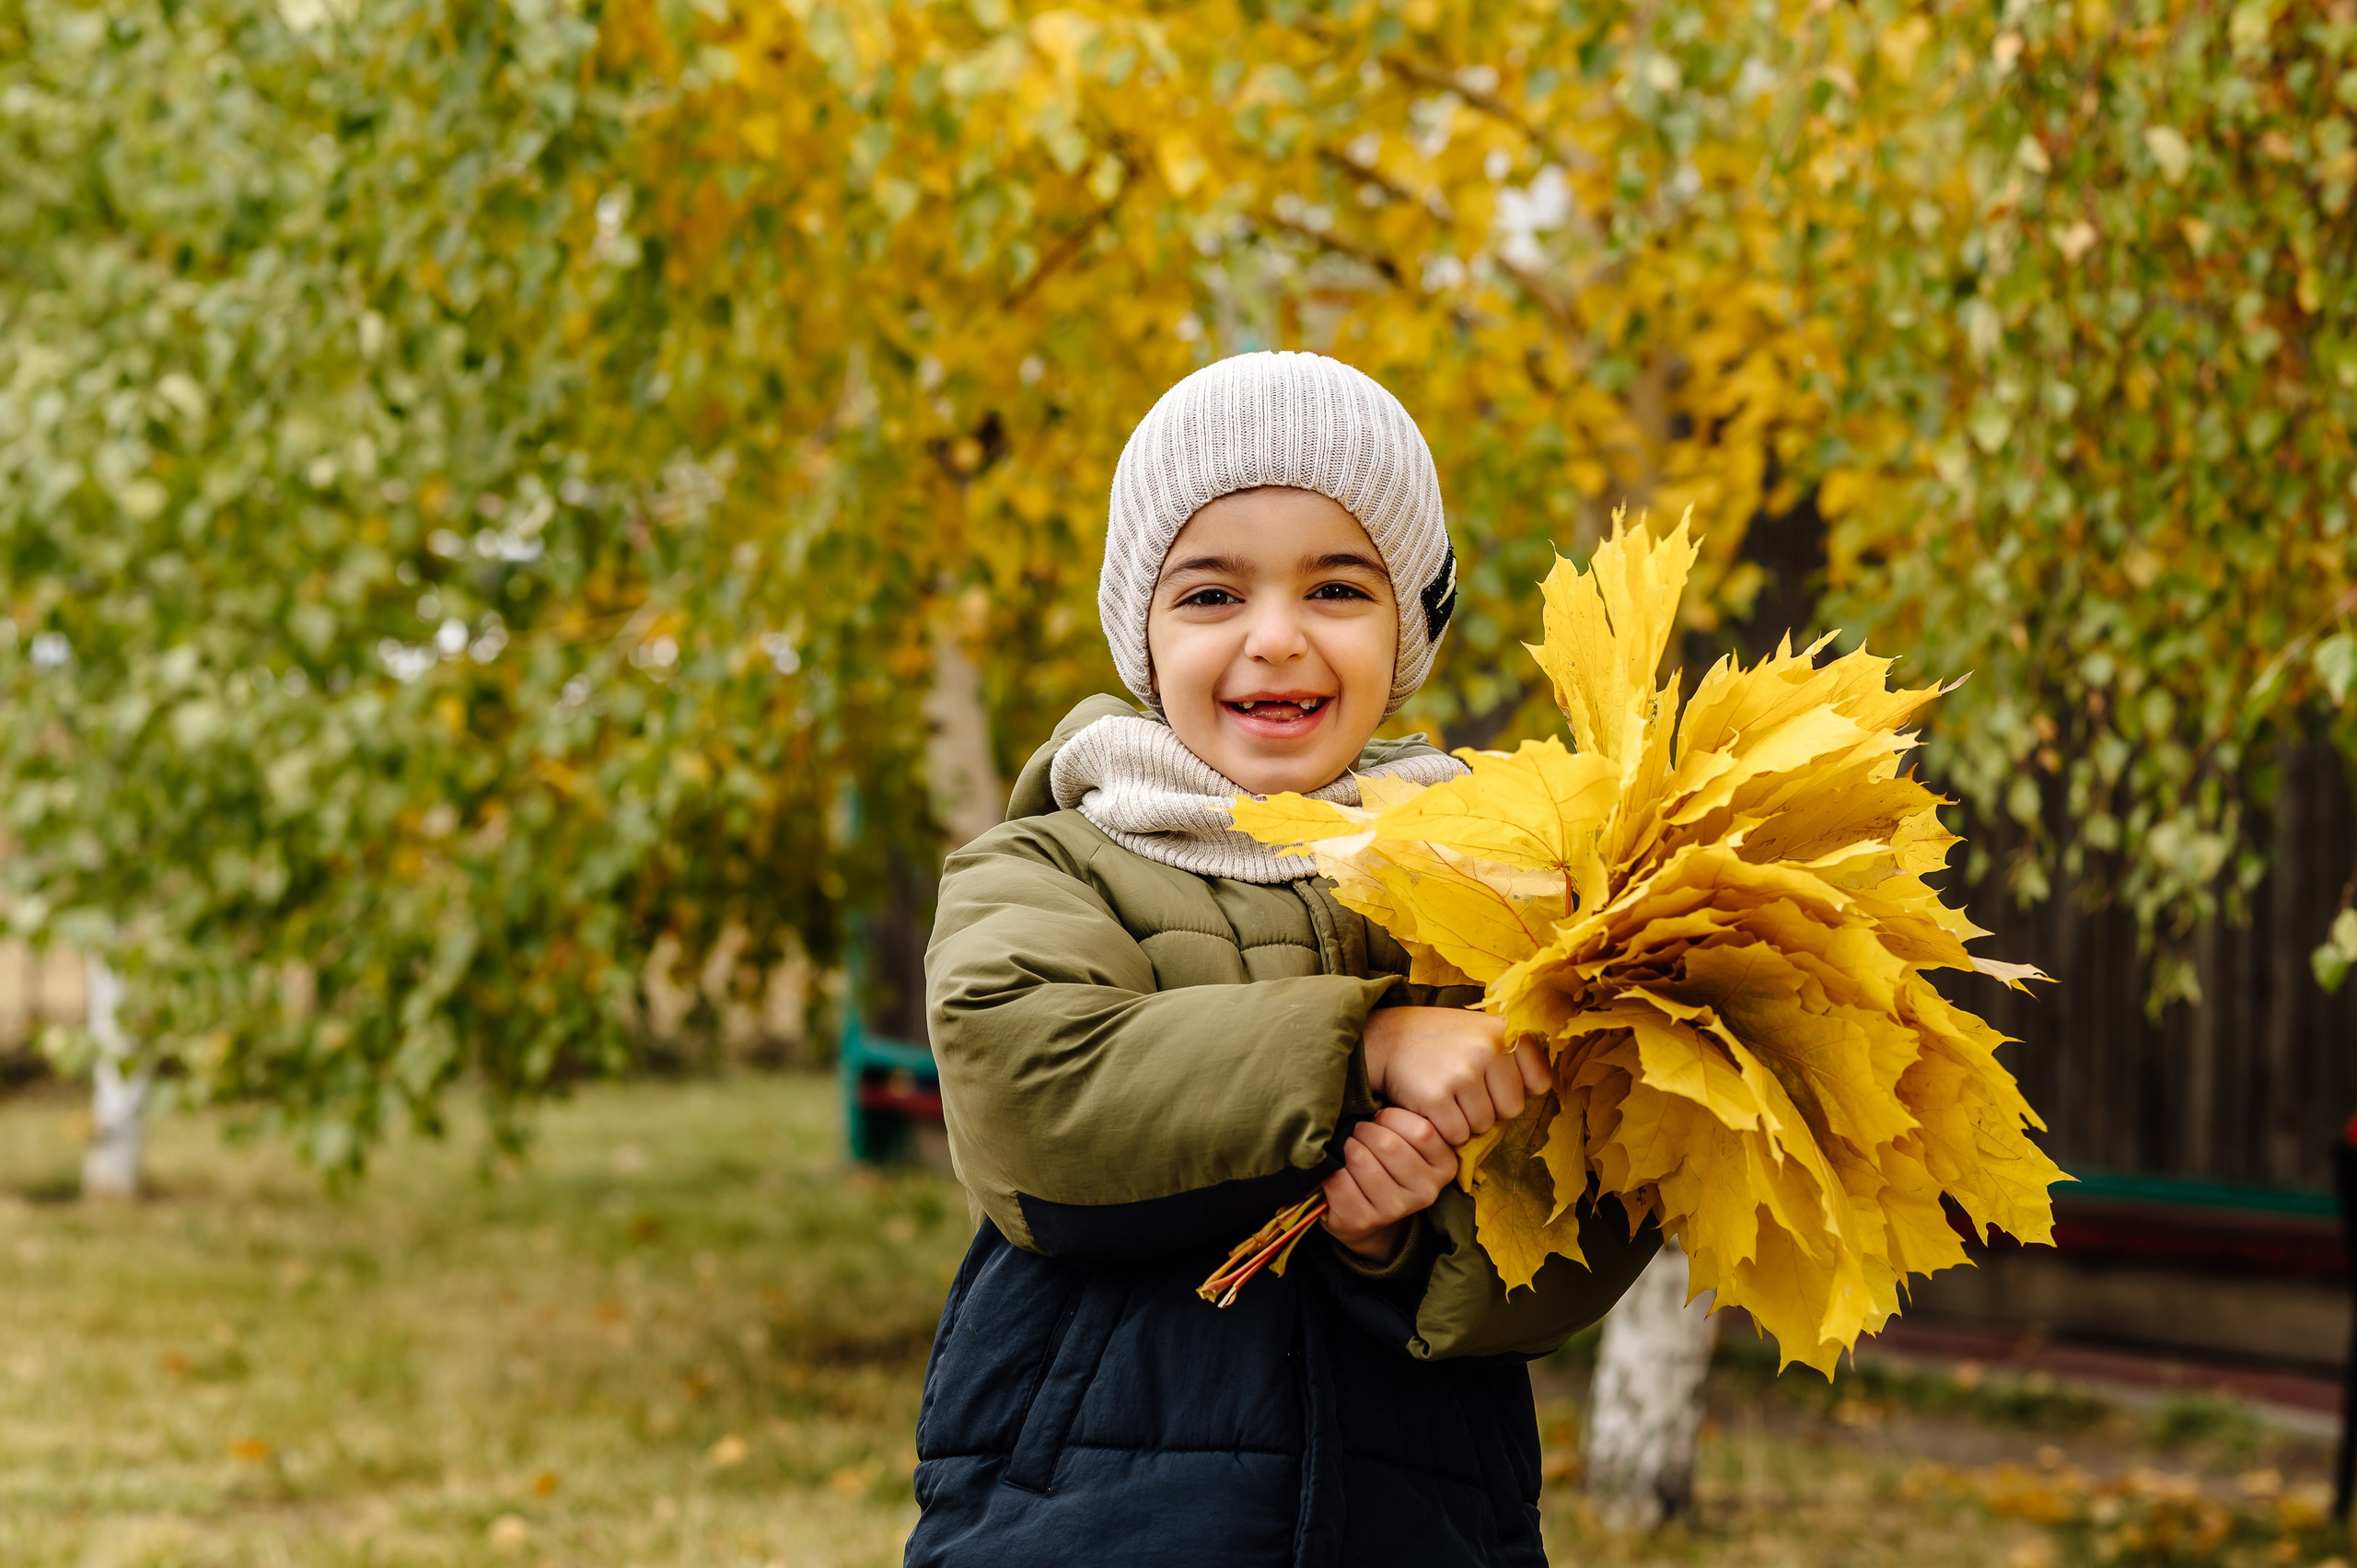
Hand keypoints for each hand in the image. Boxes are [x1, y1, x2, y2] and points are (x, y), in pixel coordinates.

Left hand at [1321, 1108, 1456, 1261]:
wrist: (1367, 1212)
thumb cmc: (1386, 1158)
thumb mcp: (1407, 1137)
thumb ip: (1407, 1118)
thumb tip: (1386, 1083)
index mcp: (1445, 1165)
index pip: (1422, 1130)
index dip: (1392, 1117)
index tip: (1380, 1117)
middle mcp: (1427, 1191)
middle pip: (1389, 1145)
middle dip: (1365, 1130)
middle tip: (1358, 1130)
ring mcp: (1397, 1209)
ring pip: (1362, 1160)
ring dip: (1347, 1147)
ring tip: (1347, 1147)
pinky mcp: (1365, 1221)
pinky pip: (1339, 1181)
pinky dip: (1331, 1169)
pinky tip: (1336, 1168)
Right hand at [1361, 1006, 1551, 1145]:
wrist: (1388, 1037)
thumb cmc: (1442, 1040)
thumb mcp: (1482, 1030)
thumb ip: (1514, 1054)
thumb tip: (1540, 1092)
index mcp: (1505, 1030)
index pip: (1539, 1083)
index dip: (1517, 1088)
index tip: (1495, 1079)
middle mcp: (1488, 1047)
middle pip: (1512, 1109)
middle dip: (1490, 1107)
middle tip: (1465, 1089)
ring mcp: (1462, 1072)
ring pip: (1483, 1125)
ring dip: (1465, 1119)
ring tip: (1447, 1094)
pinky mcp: (1436, 1097)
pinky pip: (1457, 1134)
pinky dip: (1444, 1129)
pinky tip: (1432, 1105)